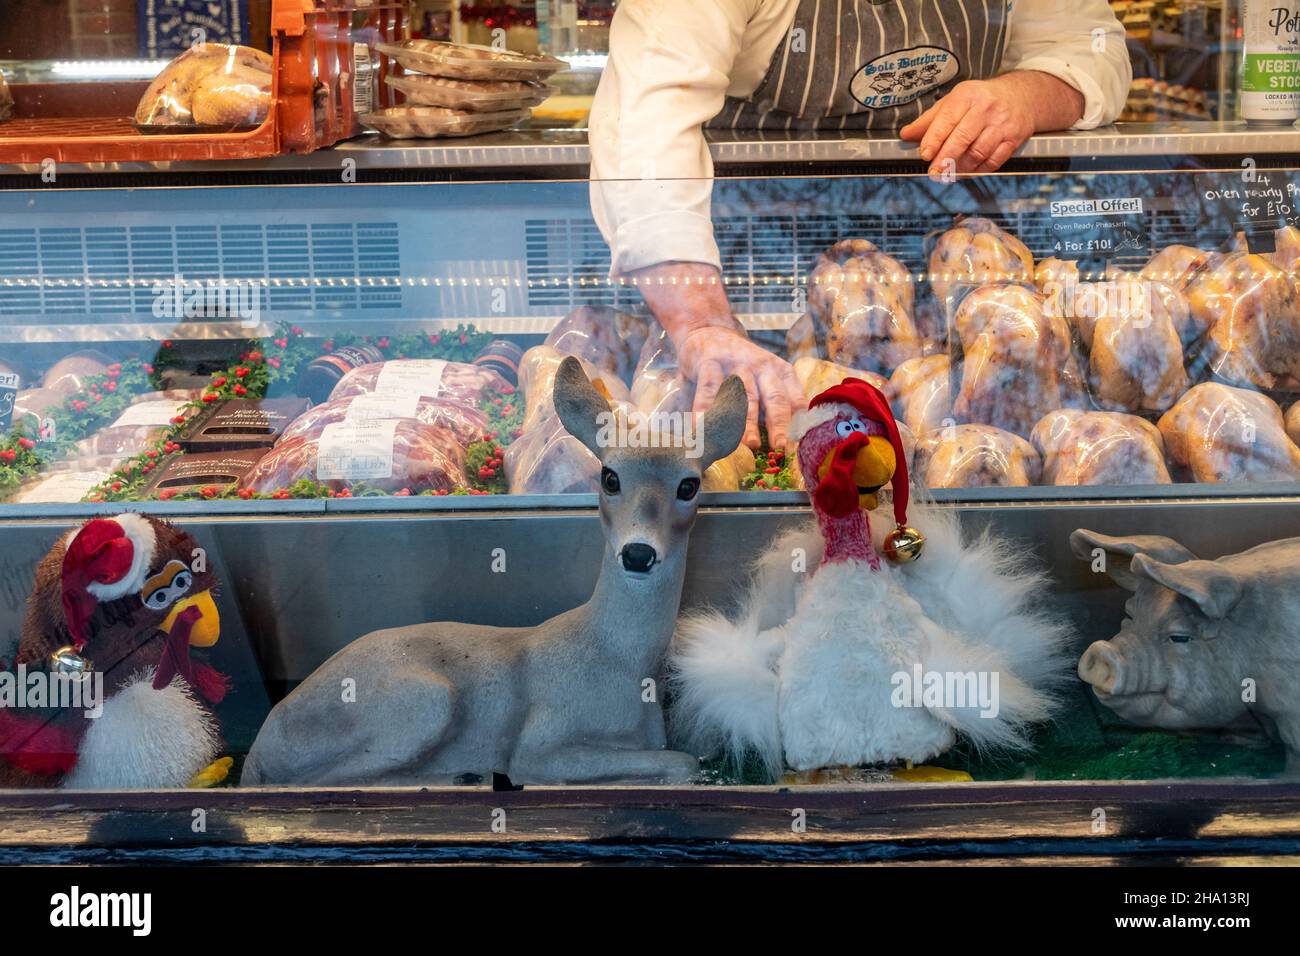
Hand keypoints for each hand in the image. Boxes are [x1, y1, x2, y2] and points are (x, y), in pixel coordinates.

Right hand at [631, 261, 805, 451]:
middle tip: (779, 446)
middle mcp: (762, 367)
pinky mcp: (710, 363)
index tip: (799, 442)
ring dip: (746, 423)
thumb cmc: (738, 364)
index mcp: (779, 371)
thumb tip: (785, 440)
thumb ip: (772, 401)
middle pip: (773, 399)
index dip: (798, 421)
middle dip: (778, 425)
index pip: (794, 398)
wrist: (708, 330)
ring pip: (744, 397)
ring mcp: (736, 365)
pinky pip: (710, 390)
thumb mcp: (763, 375)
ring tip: (749, 445)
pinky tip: (702, 428)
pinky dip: (706, 410)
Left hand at [899, 71, 1084, 175]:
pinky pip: (994, 160)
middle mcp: (986, 108)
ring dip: (961, 167)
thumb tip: (906, 135)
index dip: (934, 138)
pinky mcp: (1014, 138)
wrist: (1023, 96)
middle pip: (963, 137)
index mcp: (967, 95)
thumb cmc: (981, 100)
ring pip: (978, 152)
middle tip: (934, 172)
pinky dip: (978, 170)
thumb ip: (930, 120)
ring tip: (949, 174)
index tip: (924, 154)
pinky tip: (968, 172)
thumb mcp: (954, 101)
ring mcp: (1002, 124)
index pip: (948, 119)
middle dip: (946, 158)